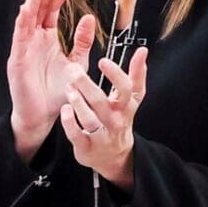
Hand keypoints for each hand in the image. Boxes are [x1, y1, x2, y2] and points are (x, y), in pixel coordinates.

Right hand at [8, 0, 94, 160]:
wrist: (45, 117)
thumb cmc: (59, 92)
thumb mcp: (77, 63)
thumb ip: (83, 42)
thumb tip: (89, 17)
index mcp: (46, 39)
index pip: (50, 10)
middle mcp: (32, 40)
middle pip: (38, 9)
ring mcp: (23, 49)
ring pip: (26, 18)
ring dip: (33, 0)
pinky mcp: (16, 61)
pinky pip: (18, 39)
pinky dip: (22, 23)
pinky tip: (26, 9)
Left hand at [60, 48, 147, 187]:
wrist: (114, 155)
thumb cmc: (120, 119)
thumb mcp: (132, 99)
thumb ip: (137, 75)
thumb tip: (143, 51)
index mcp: (126, 106)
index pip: (126, 89)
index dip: (115, 75)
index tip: (103, 61)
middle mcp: (115, 120)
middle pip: (102, 102)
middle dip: (86, 85)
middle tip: (73, 69)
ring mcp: (101, 135)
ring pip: (89, 119)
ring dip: (77, 102)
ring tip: (68, 87)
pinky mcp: (87, 147)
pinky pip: (77, 135)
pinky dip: (70, 123)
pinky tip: (65, 109)